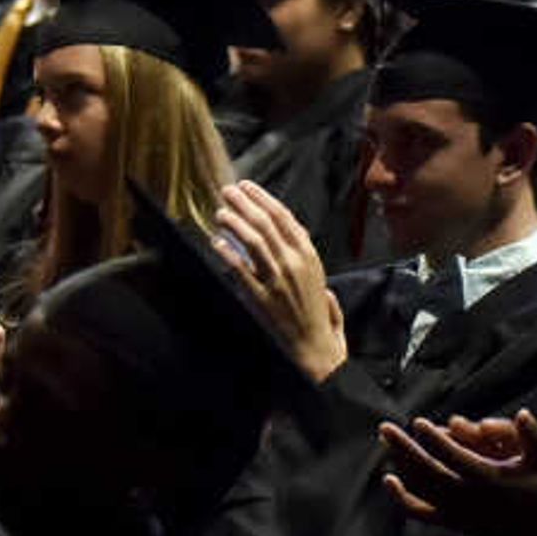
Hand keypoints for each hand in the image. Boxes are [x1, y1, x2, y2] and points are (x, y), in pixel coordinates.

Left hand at [214, 179, 345, 381]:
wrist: (316, 348)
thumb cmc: (317, 314)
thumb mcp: (319, 276)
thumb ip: (305, 252)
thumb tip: (293, 231)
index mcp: (309, 255)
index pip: (284, 217)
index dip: (263, 198)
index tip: (248, 187)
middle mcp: (294, 264)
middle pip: (266, 224)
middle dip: (245, 203)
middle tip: (228, 191)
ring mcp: (278, 281)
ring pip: (254, 242)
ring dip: (235, 223)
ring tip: (221, 212)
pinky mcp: (263, 299)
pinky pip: (242, 272)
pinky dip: (229, 254)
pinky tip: (217, 243)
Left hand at [377, 407, 536, 535]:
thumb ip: (533, 436)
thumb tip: (523, 413)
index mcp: (489, 480)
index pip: (454, 458)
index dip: (435, 440)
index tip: (419, 423)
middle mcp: (469, 498)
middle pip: (428, 472)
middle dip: (405, 448)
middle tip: (385, 427)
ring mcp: (457, 512)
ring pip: (421, 488)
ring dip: (401, 464)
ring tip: (386, 440)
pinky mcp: (452, 522)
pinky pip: (421, 512)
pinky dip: (402, 499)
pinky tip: (388, 480)